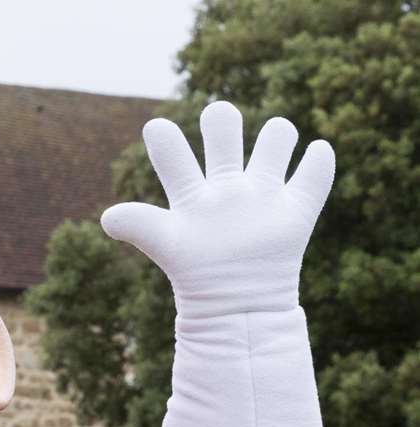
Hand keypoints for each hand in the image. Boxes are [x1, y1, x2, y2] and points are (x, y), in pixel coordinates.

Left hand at [100, 101, 333, 318]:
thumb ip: (137, 224)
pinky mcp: (296, 212)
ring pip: (275, 143)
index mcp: (190, 194)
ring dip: (277, 134)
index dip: (164, 139)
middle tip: (219, 118)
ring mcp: (262, 197)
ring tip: (275, 141)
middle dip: (222, 120)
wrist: (235, 308)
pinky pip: (314, 177)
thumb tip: (108, 218)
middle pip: (226, 132)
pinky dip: (319, 161)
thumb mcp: (163, 244)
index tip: (156, 128)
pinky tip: (315, 152)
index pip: (174, 155)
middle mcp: (226, 188)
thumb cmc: (193, 273)